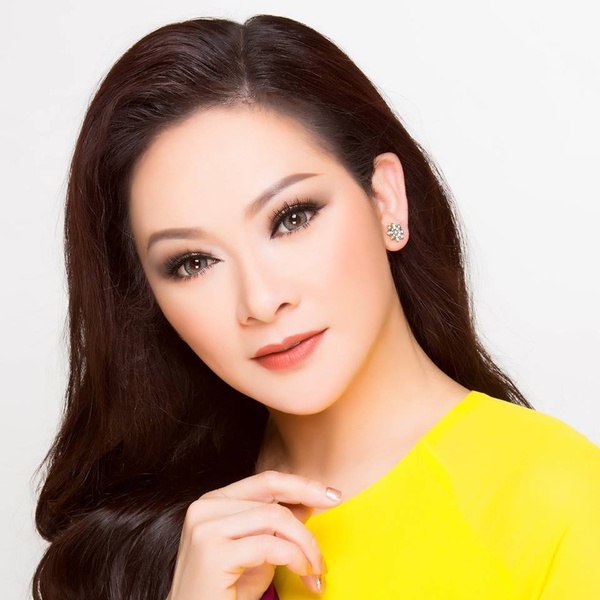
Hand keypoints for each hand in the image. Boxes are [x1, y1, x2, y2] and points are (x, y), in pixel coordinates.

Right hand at [166, 470, 341, 599]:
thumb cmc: (226, 592)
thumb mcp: (259, 551)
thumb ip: (277, 524)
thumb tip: (309, 500)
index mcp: (213, 501)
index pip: (265, 481)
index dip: (302, 485)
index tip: (333, 495)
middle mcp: (205, 507)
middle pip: (273, 502)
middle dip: (307, 528)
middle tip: (325, 550)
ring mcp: (205, 528)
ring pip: (275, 519)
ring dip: (305, 546)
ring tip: (315, 570)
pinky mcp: (212, 553)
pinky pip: (270, 545)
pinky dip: (295, 558)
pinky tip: (303, 574)